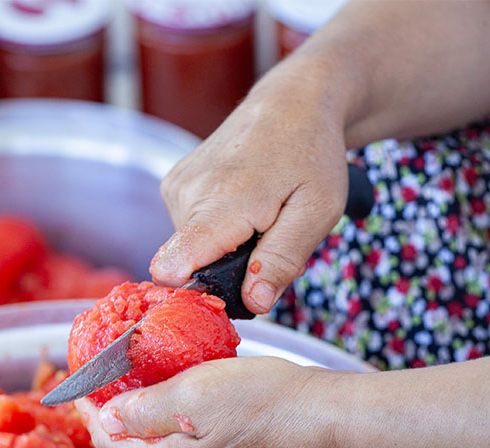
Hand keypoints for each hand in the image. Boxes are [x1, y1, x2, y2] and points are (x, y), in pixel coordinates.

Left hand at [74, 357, 342, 447]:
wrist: (326, 416)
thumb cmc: (265, 399)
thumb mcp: (196, 394)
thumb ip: (146, 409)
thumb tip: (107, 417)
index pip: (110, 440)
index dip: (89, 408)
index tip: (81, 378)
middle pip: (132, 442)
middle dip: (113, 408)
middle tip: (107, 372)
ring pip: (159, 439)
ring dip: (142, 408)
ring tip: (139, 373)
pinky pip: (184, 437)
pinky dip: (170, 412)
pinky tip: (180, 386)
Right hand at [149, 63, 349, 314]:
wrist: (293, 101)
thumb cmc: (311, 154)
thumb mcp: (316, 212)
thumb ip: (282, 260)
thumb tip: (254, 304)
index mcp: (220, 204)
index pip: (174, 267)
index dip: (198, 293)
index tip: (232, 292)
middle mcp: (186, 195)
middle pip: (192, 265)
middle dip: (232, 268)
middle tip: (271, 237)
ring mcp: (175, 186)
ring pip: (191, 248)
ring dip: (227, 247)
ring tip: (260, 216)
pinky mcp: (173, 183)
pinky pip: (189, 228)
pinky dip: (216, 228)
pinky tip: (242, 204)